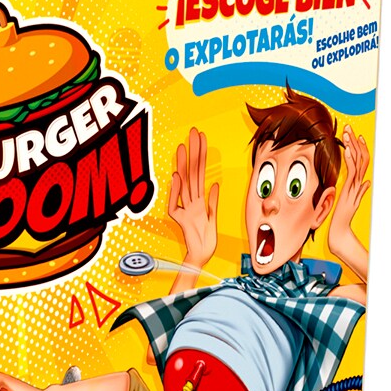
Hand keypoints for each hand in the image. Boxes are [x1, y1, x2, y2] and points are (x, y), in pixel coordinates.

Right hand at [167, 127, 218, 268]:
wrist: (201, 258)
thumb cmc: (206, 241)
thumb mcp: (213, 219)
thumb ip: (212, 201)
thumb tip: (215, 184)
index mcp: (199, 200)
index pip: (200, 172)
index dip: (201, 155)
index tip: (201, 137)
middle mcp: (191, 202)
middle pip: (192, 173)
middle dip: (193, 152)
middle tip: (192, 132)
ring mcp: (184, 209)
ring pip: (184, 183)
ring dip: (183, 165)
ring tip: (182, 147)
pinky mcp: (178, 220)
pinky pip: (175, 203)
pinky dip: (176, 191)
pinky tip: (177, 176)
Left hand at [328, 125, 370, 255]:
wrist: (340, 230)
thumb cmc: (343, 216)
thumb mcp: (351, 200)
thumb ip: (360, 190)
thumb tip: (367, 182)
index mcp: (358, 182)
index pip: (361, 160)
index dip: (359, 147)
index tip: (355, 135)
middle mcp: (359, 182)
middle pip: (361, 156)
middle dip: (355, 141)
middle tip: (349, 127)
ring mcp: (355, 186)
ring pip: (357, 161)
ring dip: (352, 146)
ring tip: (347, 134)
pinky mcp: (349, 190)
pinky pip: (352, 172)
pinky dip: (350, 160)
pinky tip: (347, 150)